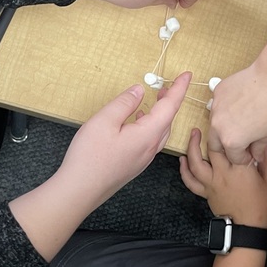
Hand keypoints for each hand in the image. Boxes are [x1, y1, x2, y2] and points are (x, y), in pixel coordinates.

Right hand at [57, 72, 191, 211]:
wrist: (79, 191)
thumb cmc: (89, 157)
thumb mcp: (104, 121)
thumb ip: (124, 103)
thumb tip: (139, 91)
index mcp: (147, 135)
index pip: (170, 107)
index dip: (179, 89)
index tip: (187, 75)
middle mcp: (150, 148)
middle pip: (168, 120)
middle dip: (171, 100)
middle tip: (169, 85)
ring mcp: (142, 159)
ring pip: (160, 131)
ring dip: (162, 113)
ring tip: (156, 99)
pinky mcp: (134, 165)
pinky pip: (151, 140)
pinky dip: (151, 125)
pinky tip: (138, 121)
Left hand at [180, 128, 266, 226]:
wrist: (248, 228)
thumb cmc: (260, 205)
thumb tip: (265, 144)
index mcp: (239, 168)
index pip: (231, 144)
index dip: (229, 132)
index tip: (231, 124)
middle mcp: (222, 173)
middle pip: (211, 149)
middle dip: (209, 134)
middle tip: (211, 123)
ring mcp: (211, 183)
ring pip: (195, 164)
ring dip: (191, 148)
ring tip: (193, 135)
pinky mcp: (206, 192)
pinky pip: (190, 181)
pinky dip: (184, 170)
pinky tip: (182, 160)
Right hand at [207, 61, 266, 164]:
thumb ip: (258, 149)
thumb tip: (256, 155)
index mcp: (231, 140)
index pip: (233, 157)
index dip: (244, 158)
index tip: (249, 154)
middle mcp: (218, 126)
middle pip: (215, 144)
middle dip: (227, 147)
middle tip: (240, 143)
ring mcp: (215, 107)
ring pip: (215, 124)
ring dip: (224, 128)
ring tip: (241, 122)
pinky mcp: (217, 92)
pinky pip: (218, 106)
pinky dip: (226, 109)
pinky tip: (240, 105)